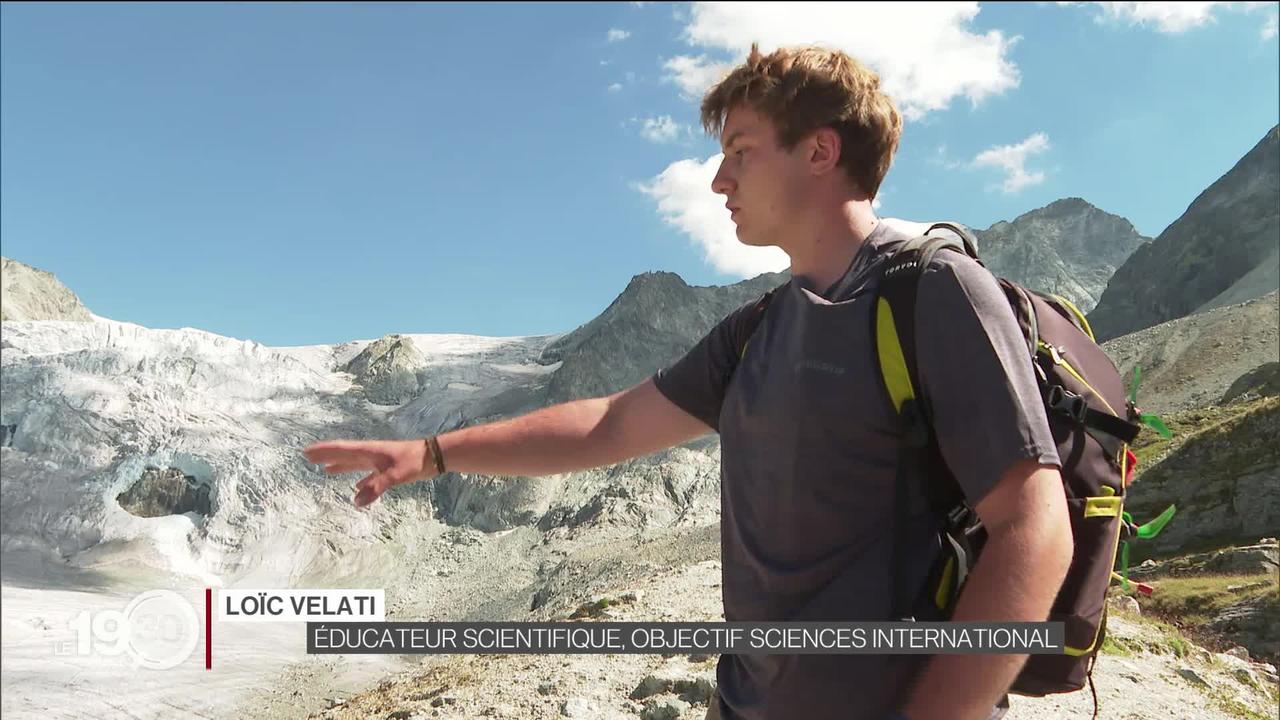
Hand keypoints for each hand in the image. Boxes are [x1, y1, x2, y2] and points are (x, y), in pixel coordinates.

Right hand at [302, 438, 431, 507]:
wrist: (434, 457)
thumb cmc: (415, 462)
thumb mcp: (395, 475)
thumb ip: (376, 487)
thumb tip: (356, 502)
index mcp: (369, 451)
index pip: (341, 449)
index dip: (323, 451)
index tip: (306, 451)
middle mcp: (371, 454)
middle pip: (344, 455)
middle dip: (327, 456)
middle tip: (309, 457)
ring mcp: (380, 461)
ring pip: (355, 464)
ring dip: (340, 466)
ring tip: (326, 470)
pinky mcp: (389, 469)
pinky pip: (369, 476)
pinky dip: (361, 481)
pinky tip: (357, 490)